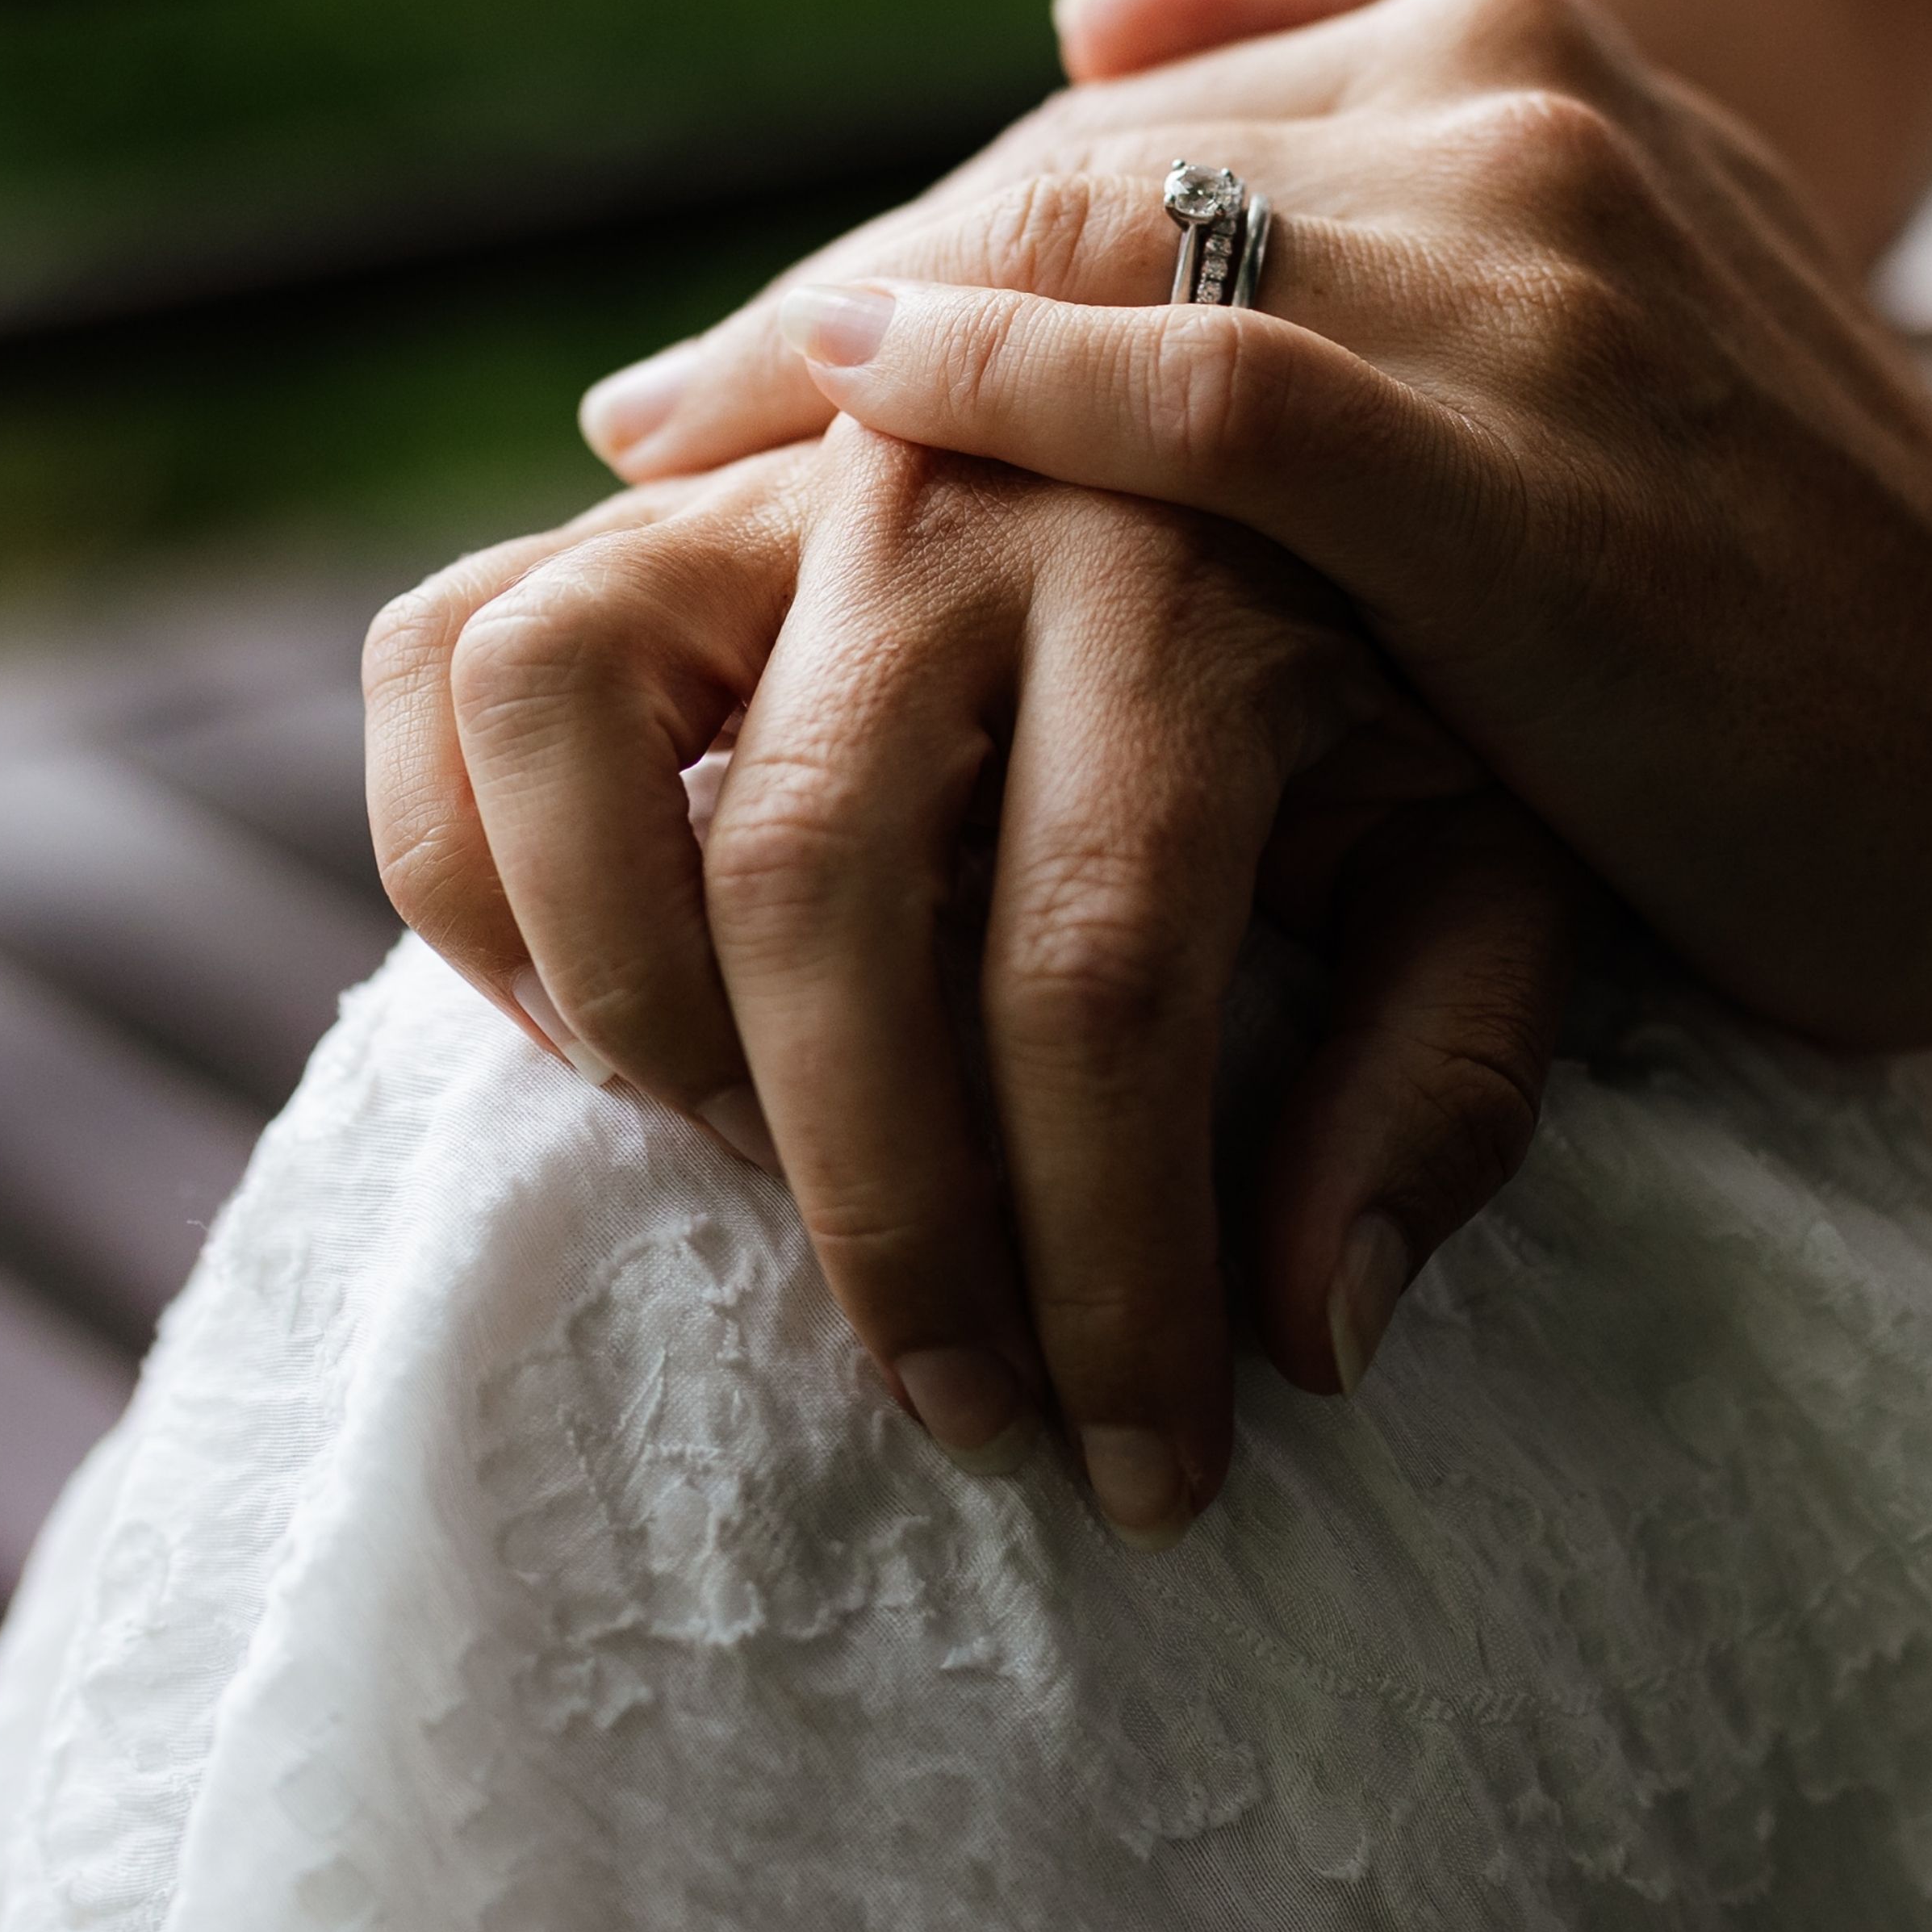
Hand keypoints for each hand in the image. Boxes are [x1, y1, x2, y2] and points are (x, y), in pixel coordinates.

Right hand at [363, 422, 1582, 1545]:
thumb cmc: (1384, 705)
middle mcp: (951, 502)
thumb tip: (1308, 1330)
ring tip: (742, 1155)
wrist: (1281, 462)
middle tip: (962, 1397)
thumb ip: (1446, 1073)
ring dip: (617, 973)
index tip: (1146, 1470)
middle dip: (875, 1206)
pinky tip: (583, 1013)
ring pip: (561, 693)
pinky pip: (444, 650)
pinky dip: (456, 849)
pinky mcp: (636, 519)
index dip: (1109, 1267)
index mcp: (1186, 583)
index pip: (1097, 970)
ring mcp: (763, 486)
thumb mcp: (1487, 863)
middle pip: (813, 875)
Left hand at [584, 0, 1931, 1052]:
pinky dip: (997, 390)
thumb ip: (1379, 123)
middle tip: (655, 416)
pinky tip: (845, 426)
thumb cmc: (1796, 559)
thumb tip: (1075, 20)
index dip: (922, 236)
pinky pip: (1189, 384)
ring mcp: (1518, 260)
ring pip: (1093, 247)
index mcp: (1526, 37)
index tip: (753, 353)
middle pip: (1072, 167)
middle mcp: (1513, 99)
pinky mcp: (1510, 448)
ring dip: (851, 358)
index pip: (1129, 120)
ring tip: (673, 459)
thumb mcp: (1615, 262)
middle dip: (845, 297)